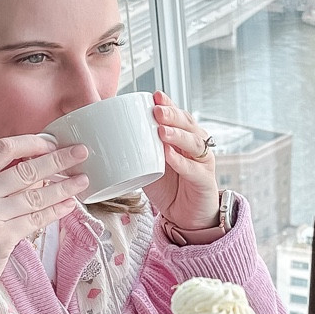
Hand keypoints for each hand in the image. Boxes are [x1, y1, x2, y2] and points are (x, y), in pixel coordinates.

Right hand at [0, 134, 88, 313]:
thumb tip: (39, 166)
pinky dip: (56, 210)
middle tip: (81, 152)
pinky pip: (37, 219)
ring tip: (82, 180)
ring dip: (64, 186)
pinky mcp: (0, 237)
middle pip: (25, 170)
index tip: (53, 142)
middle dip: (58, 160)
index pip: (2, 149)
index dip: (31, 143)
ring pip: (36, 195)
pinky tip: (69, 204)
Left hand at [147, 92, 219, 232]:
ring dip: (177, 135)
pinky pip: (193, 169)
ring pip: (194, 143)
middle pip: (188, 125)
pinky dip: (181, 162)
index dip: (169, 104)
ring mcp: (203, 163)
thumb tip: (109, 137)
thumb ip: (139, 150)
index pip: (178, 116)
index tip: (155, 96)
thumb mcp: (150, 165)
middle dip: (172, 115)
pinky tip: (170, 155)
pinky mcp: (205, 181)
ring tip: (161, 131)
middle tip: (156, 111)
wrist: (187, 217)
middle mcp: (197, 146)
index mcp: (184, 138)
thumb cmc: (169, 188)